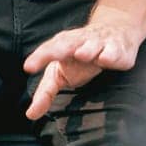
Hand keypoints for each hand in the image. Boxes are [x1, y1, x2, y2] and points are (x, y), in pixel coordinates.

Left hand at [21, 10, 142, 120]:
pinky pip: (114, 51)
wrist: (115, 31)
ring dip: (87, 49)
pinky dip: (110, 54)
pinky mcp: (117, 49)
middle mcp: (79, 41)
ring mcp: (99, 43)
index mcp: (62, 45)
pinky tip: (106, 59)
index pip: (48, 50)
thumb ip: (45, 92)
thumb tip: (31, 114)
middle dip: (58, 49)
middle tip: (51, 55)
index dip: (39, 58)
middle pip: (66, 44)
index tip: (28, 68)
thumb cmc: (81, 56)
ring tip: (81, 54)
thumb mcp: (61, 73)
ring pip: (92, 45)